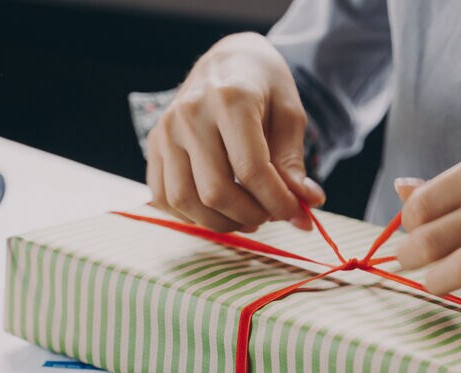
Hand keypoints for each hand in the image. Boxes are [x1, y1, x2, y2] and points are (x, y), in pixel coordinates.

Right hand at [146, 32, 325, 232]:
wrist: (227, 61)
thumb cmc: (263, 87)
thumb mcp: (290, 115)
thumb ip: (293, 161)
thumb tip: (307, 204)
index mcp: (229, 99)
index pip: (251, 169)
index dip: (277, 202)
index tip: (296, 214)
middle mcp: (189, 114)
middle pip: (215, 191)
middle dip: (251, 215)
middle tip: (271, 215)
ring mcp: (165, 130)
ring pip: (186, 200)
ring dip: (221, 222)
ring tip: (247, 217)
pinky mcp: (154, 145)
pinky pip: (163, 197)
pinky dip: (191, 216)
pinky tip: (217, 211)